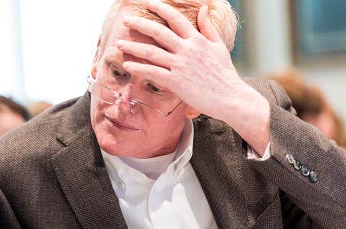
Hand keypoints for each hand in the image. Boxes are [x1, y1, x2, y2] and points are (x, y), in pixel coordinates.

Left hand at [117, 0, 270, 153]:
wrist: (230, 97)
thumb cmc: (225, 74)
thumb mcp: (219, 46)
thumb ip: (208, 28)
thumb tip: (203, 9)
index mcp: (197, 40)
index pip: (175, 19)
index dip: (160, 9)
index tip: (148, 4)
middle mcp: (187, 50)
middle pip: (158, 32)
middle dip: (140, 24)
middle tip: (126, 21)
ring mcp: (180, 65)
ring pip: (151, 52)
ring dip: (133, 47)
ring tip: (119, 44)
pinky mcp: (176, 82)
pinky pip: (152, 73)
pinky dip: (138, 68)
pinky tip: (127, 65)